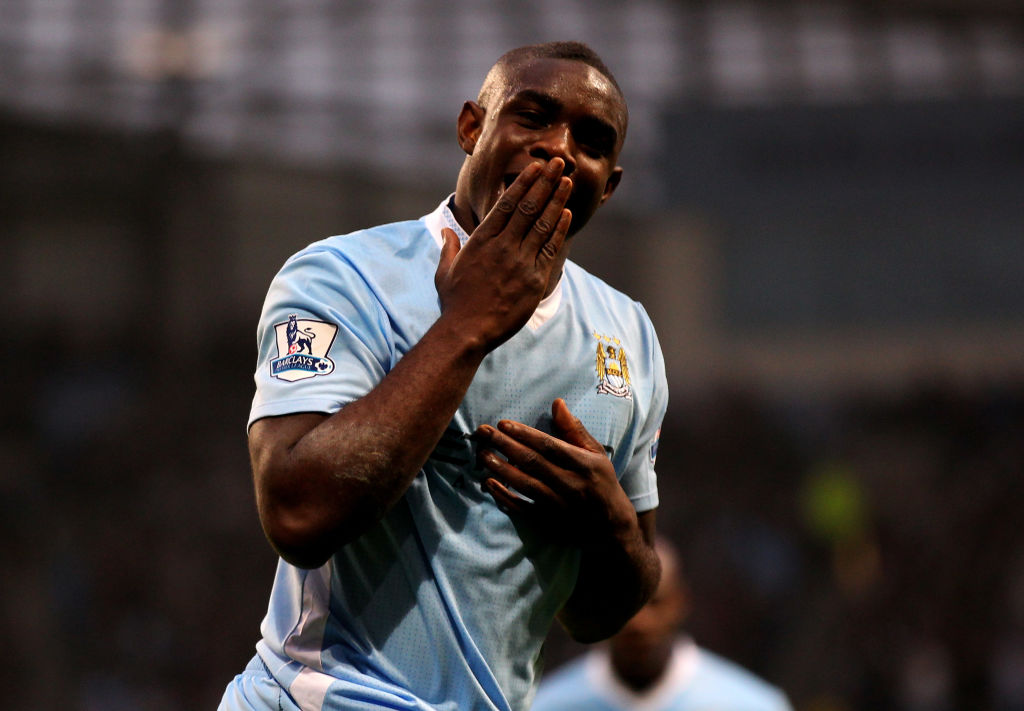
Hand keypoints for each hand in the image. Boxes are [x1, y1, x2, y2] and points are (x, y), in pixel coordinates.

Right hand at [434, 158, 572, 352]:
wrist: (468, 330)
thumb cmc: (455, 302)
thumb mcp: (445, 271)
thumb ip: (449, 248)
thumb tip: (446, 233)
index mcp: (482, 240)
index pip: (507, 204)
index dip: (524, 183)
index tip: (535, 167)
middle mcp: (503, 246)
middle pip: (529, 207)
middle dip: (545, 182)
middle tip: (559, 163)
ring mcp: (520, 262)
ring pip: (543, 224)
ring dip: (557, 199)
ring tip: (567, 181)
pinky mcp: (534, 279)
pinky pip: (550, 248)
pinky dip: (559, 229)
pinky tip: (567, 213)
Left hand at [475, 398, 637, 546]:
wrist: (611, 526)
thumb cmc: (602, 482)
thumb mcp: (596, 454)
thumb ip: (575, 430)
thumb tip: (557, 403)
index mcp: (584, 464)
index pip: (550, 446)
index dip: (525, 435)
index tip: (503, 424)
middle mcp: (570, 484)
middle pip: (533, 463)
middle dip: (505, 446)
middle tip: (483, 432)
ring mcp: (558, 504)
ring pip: (525, 485)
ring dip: (501, 469)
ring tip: (482, 454)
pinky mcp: (549, 521)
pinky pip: (523, 508)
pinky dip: (505, 496)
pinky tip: (489, 483)